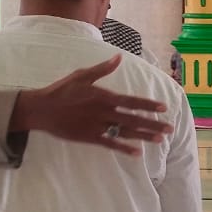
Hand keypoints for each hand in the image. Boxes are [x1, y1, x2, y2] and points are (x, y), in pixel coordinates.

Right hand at [11, 55, 172, 155]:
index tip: (163, 108)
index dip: (149, 105)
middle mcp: (104, 112)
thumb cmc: (61, 90)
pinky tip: (137, 153)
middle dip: (153, 124)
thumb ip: (103, 69)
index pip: (132, 101)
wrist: (42, 109)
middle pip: (134, 119)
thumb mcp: (82, 75)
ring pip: (125, 133)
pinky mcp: (90, 138)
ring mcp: (97, 126)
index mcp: (104, 96)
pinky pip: (110, 144)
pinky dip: (124, 149)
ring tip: (160, 140)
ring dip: (144, 136)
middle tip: (170, 129)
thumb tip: (118, 58)